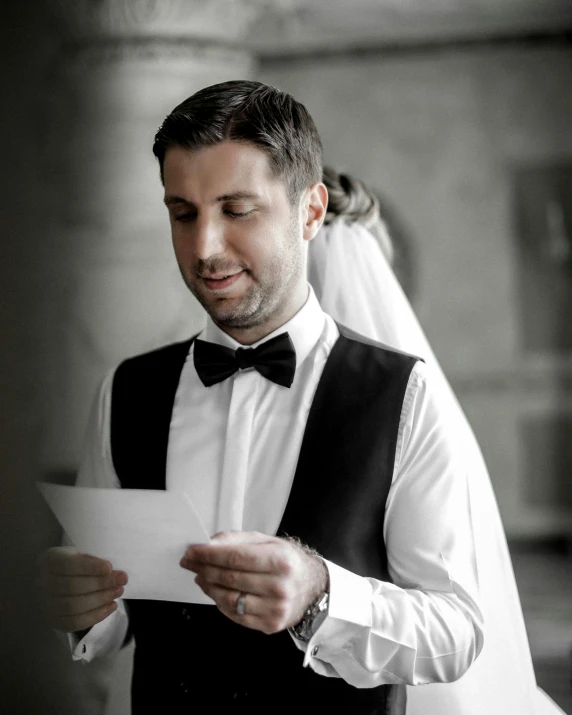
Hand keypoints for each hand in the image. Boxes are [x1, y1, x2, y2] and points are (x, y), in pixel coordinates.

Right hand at [36, 546, 127, 633]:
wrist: (56, 580)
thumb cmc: (73, 564)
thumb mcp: (80, 554)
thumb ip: (93, 561)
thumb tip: (113, 573)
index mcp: (49, 560)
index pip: (68, 565)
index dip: (90, 567)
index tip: (109, 568)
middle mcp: (42, 583)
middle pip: (72, 587)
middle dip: (101, 584)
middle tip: (122, 581)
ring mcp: (46, 604)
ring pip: (74, 607)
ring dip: (101, 600)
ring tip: (118, 592)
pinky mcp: (53, 621)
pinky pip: (75, 623)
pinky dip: (96, 616)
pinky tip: (111, 606)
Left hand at [180, 531, 327, 634]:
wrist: (313, 586)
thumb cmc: (286, 560)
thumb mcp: (267, 541)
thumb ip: (237, 540)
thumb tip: (208, 544)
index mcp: (280, 560)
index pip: (234, 557)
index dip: (208, 555)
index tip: (191, 552)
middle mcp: (279, 586)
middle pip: (229, 578)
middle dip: (204, 569)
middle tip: (189, 563)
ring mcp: (275, 609)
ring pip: (230, 599)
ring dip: (209, 588)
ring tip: (201, 577)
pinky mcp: (270, 625)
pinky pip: (236, 615)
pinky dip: (220, 603)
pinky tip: (216, 592)